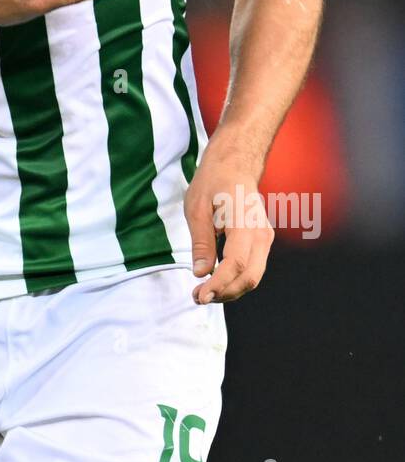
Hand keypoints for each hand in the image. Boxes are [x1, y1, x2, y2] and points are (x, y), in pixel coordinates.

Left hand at [184, 141, 273, 304]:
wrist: (235, 163)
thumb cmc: (213, 182)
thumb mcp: (197, 208)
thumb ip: (201, 242)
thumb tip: (201, 273)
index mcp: (244, 222)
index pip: (235, 263)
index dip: (219, 284)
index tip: (200, 295)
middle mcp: (261, 233)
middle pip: (249, 277)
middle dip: (225, 293)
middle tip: (198, 297)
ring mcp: (265, 238)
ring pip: (253, 276)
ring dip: (230, 289)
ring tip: (204, 292)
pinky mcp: (262, 241)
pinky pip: (252, 267)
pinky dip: (235, 279)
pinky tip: (216, 281)